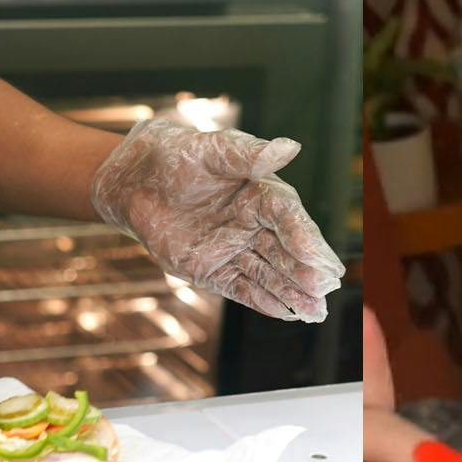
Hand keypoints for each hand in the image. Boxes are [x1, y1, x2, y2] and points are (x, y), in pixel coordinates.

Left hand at [90, 119, 344, 321]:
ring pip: (269, 274)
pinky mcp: (213, 271)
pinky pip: (242, 288)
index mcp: (260, 194)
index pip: (288, 217)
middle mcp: (253, 224)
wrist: (136, 181)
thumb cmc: (178, 156)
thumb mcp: (212, 151)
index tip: (316, 256)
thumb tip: (289, 147)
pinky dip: (263, 301)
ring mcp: (234, 250)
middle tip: (325, 289)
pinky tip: (285, 314)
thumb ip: (249, 154)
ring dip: (292, 293)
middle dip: (306, 271)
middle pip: (285, 251)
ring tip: (315, 312)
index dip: (303, 237)